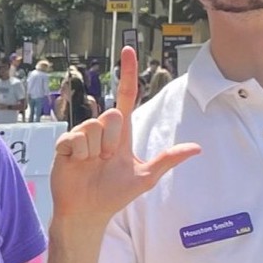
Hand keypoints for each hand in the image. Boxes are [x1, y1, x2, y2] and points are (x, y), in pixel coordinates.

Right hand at [50, 46, 199, 230]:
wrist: (88, 212)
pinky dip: (79, 154)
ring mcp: (81, 137)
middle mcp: (100, 130)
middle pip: (112, 115)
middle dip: (113, 140)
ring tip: (92, 164)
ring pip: (92, 126)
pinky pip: (75, 138)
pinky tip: (78, 164)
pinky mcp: (64, 145)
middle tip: (107, 160)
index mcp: (120, 133)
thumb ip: (167, 159)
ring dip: (95, 150)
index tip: (128, 50)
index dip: (127, 73)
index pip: (125, 95)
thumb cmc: (115, 195)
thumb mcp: (145, 177)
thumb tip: (197, 148)